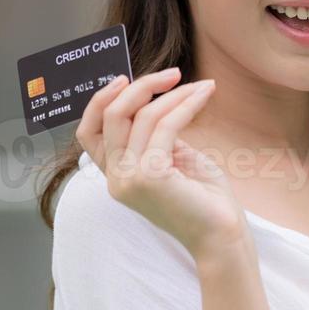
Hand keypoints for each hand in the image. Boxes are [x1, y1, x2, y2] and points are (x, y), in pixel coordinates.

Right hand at [76, 67, 246, 258]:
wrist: (221, 235)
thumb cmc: (203, 198)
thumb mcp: (171, 158)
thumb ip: (155, 135)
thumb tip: (155, 99)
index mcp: (116, 175)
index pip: (87, 132)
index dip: (100, 101)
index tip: (124, 78)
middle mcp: (116, 178)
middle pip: (111, 115)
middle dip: (141, 86)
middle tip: (173, 74)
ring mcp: (130, 178)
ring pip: (142, 116)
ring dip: (173, 94)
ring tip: (201, 86)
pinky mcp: (151, 176)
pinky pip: (166, 125)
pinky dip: (186, 104)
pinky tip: (205, 94)